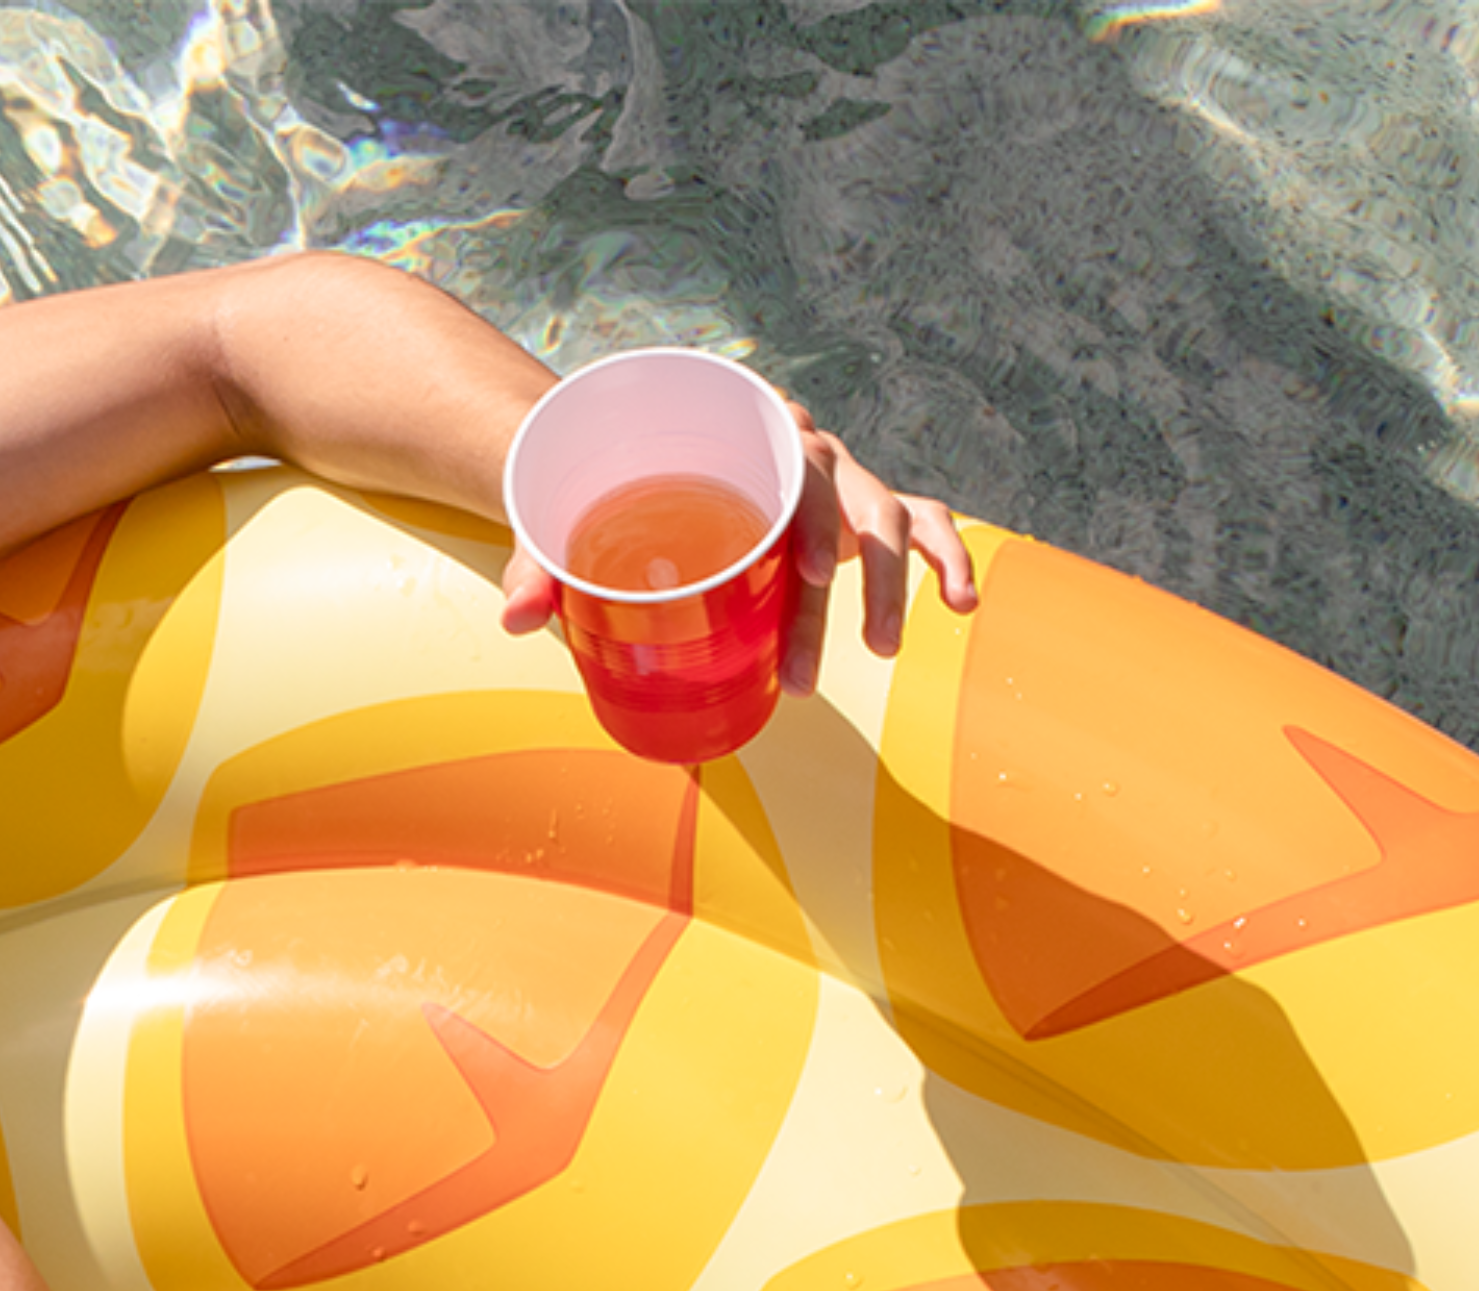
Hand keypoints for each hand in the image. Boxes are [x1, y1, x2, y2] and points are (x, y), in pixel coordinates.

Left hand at [498, 396, 976, 689]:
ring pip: (888, 518)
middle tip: (809, 671)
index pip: (794, 463)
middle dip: (838, 593)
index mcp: (738, 431)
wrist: (626, 451)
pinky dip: (944, 559)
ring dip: (888, 589)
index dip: (808, 520)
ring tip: (879, 652)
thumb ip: (538, 561)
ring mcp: (833, 477)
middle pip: (842, 505)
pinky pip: (918, 525)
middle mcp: (798, 446)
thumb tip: (515, 620)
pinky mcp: (852, 509)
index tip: (809, 576)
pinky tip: (963, 606)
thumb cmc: (597, 488)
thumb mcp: (561, 517)